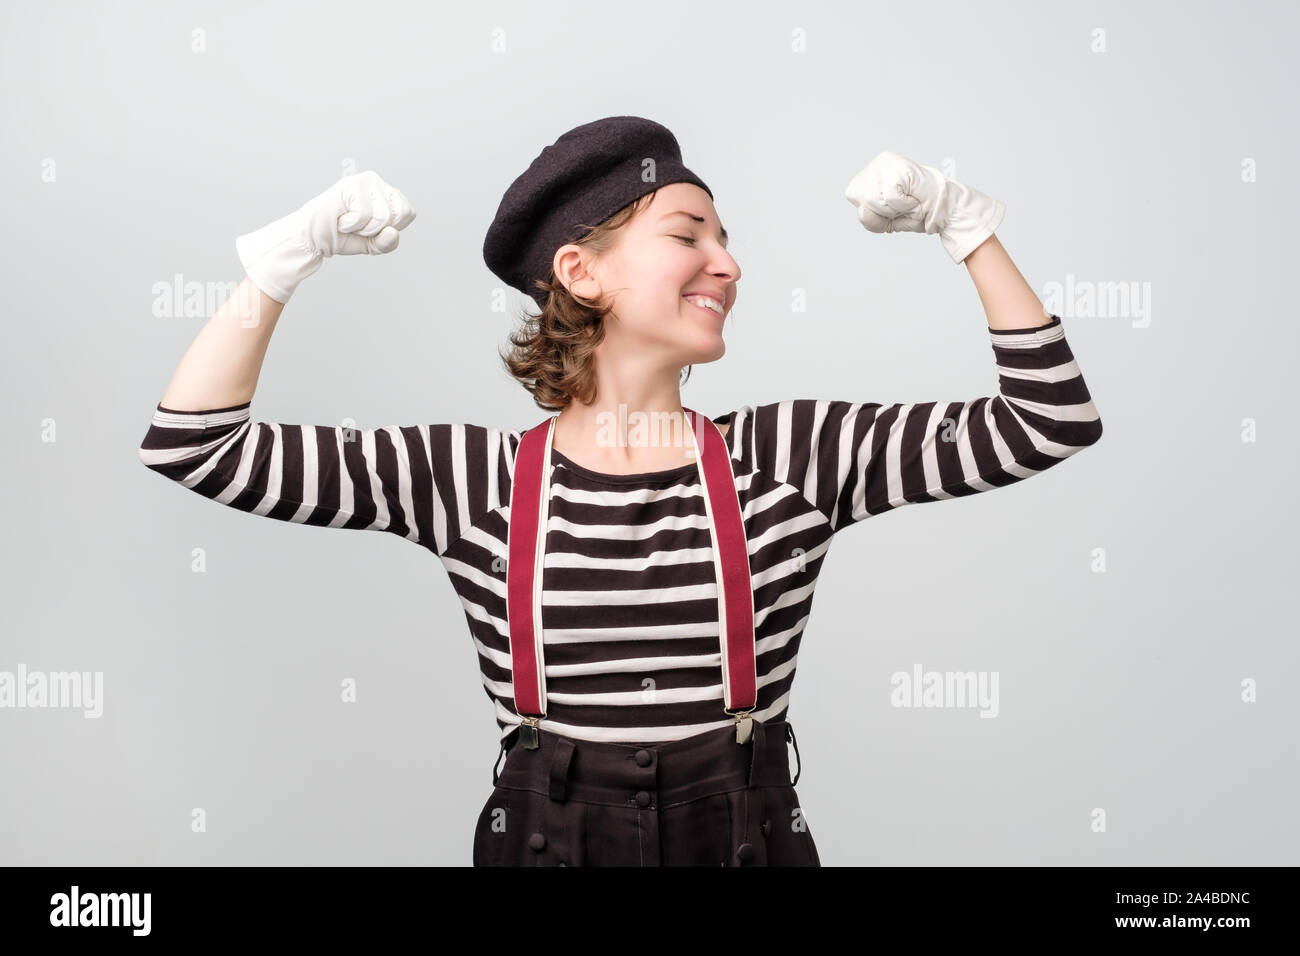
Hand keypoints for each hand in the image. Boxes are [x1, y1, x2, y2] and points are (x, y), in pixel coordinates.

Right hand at [235, 170, 417, 303]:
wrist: (314, 238)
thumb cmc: (343, 236)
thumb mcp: (372, 245)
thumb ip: (388, 243)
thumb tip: (392, 232)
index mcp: (387, 193)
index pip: (408, 213)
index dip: (391, 228)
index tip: (371, 228)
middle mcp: (376, 181)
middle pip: (398, 214)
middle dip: (377, 228)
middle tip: (358, 225)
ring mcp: (362, 181)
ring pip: (382, 216)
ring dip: (363, 227)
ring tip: (348, 221)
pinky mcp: (348, 185)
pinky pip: (364, 215)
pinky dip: (351, 224)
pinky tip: (341, 218)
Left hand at [843, 151, 1003, 263]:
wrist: (942, 210)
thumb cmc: (915, 212)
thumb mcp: (884, 222)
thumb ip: (868, 220)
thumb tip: (862, 209)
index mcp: (870, 172)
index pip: (853, 195)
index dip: (870, 209)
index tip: (890, 206)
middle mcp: (878, 163)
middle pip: (861, 197)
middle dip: (881, 209)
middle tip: (901, 204)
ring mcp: (889, 162)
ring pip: (874, 197)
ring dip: (892, 207)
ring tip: (907, 201)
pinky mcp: (901, 168)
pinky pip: (890, 196)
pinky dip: (902, 204)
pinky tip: (912, 198)